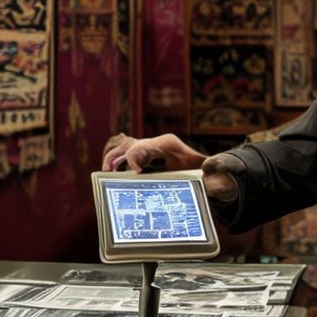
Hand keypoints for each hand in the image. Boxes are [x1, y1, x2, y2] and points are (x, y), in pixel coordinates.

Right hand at [101, 133, 239, 203]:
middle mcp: (157, 143)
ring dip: (113, 157)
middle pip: (130, 144)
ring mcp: (150, 148)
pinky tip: (111, 171)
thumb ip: (210, 169)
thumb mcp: (207, 170)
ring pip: (125, 146)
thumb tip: (209, 168)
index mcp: (167, 143)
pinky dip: (117, 159)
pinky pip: (126, 153)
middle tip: (108, 171)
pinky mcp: (147, 156)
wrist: (207, 170)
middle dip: (117, 156)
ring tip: (105, 171)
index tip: (134, 173)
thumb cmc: (204, 171)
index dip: (135, 157)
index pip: (144, 146)